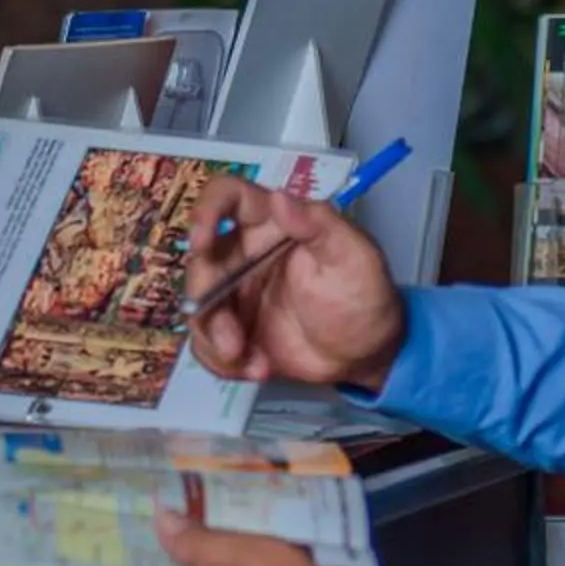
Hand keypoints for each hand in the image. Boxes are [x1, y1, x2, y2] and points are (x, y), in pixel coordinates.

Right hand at [183, 174, 404, 391]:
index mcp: (271, 224)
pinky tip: (257, 368)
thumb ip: (320, 225)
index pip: (228, 197)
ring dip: (215, 338)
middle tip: (232, 340)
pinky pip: (205, 342)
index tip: (201, 243)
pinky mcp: (232, 329)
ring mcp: (235, 293)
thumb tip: (280, 198)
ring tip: (253, 363)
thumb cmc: (364, 295)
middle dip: (206, 301)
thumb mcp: (354, 256)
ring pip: (198, 306)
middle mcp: (245, 254)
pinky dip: (222, 362)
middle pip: (201, 261)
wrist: (366, 354)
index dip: (206, 210)